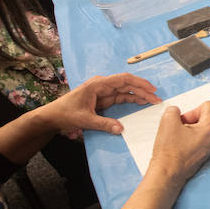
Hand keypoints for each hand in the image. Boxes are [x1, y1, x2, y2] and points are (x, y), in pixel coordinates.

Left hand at [31, 73, 160, 139]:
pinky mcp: (103, 100)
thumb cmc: (65, 114)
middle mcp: (102, 86)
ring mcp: (103, 93)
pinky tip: (140, 102)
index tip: (151, 89)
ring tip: (152, 100)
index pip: (123, 79)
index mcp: (98, 84)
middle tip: (156, 98)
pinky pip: (120, 98)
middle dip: (142, 90)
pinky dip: (131, 99)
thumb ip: (103, 124)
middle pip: (126, 84)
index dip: (139, 83)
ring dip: (138, 95)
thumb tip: (120, 129)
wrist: (52, 117)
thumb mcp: (84, 119)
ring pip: (125, 91)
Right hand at [148, 102, 209, 181]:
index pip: (208, 105)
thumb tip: (177, 112)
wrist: (168, 173)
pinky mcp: (209, 151)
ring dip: (197, 124)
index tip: (184, 121)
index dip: (193, 110)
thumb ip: (174, 110)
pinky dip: (197, 134)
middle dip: (198, 115)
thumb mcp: (167, 121)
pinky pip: (207, 135)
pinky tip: (185, 141)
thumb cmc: (170, 152)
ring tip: (183, 134)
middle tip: (184, 125)